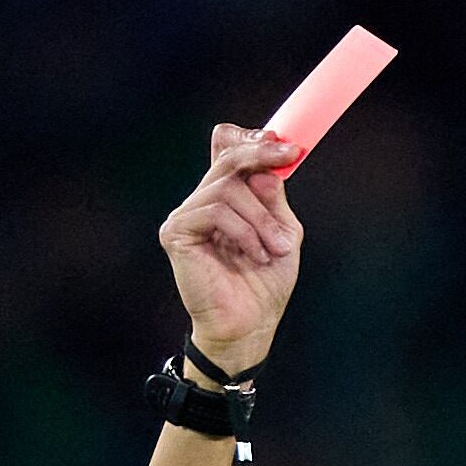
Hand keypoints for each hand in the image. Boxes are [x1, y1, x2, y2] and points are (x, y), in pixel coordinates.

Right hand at [158, 124, 304, 375]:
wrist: (249, 325)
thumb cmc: (264, 284)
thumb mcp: (282, 232)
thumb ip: (274, 198)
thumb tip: (267, 166)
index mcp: (225, 198)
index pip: (226, 149)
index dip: (251, 139)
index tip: (285, 144)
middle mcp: (202, 202)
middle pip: (226, 157)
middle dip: (261, 155)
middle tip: (289, 157)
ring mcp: (186, 216)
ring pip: (226, 188)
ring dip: (260, 217)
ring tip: (274, 248)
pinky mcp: (176, 233)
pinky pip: (215, 212)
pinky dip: (243, 231)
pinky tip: (255, 255)